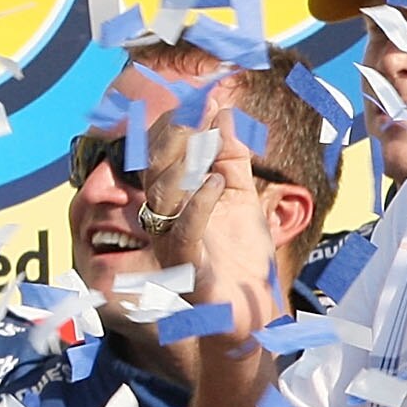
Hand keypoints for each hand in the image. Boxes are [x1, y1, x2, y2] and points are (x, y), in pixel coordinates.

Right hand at [171, 106, 285, 345]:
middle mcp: (164, 220)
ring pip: (162, 198)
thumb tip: (222, 105)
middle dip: (173, 136)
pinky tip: (215, 183)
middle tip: (194, 107)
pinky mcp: (188, 270)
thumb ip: (230, 152)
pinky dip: (198, 204)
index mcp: (172, 200)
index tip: (200, 92)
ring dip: (182, 165)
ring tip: (204, 138)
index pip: (161, 153)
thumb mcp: (240, 194)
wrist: (251, 314)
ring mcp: (172, 244)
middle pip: (155, 169)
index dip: (175, 121)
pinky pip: (184, 232)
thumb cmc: (242, 258)